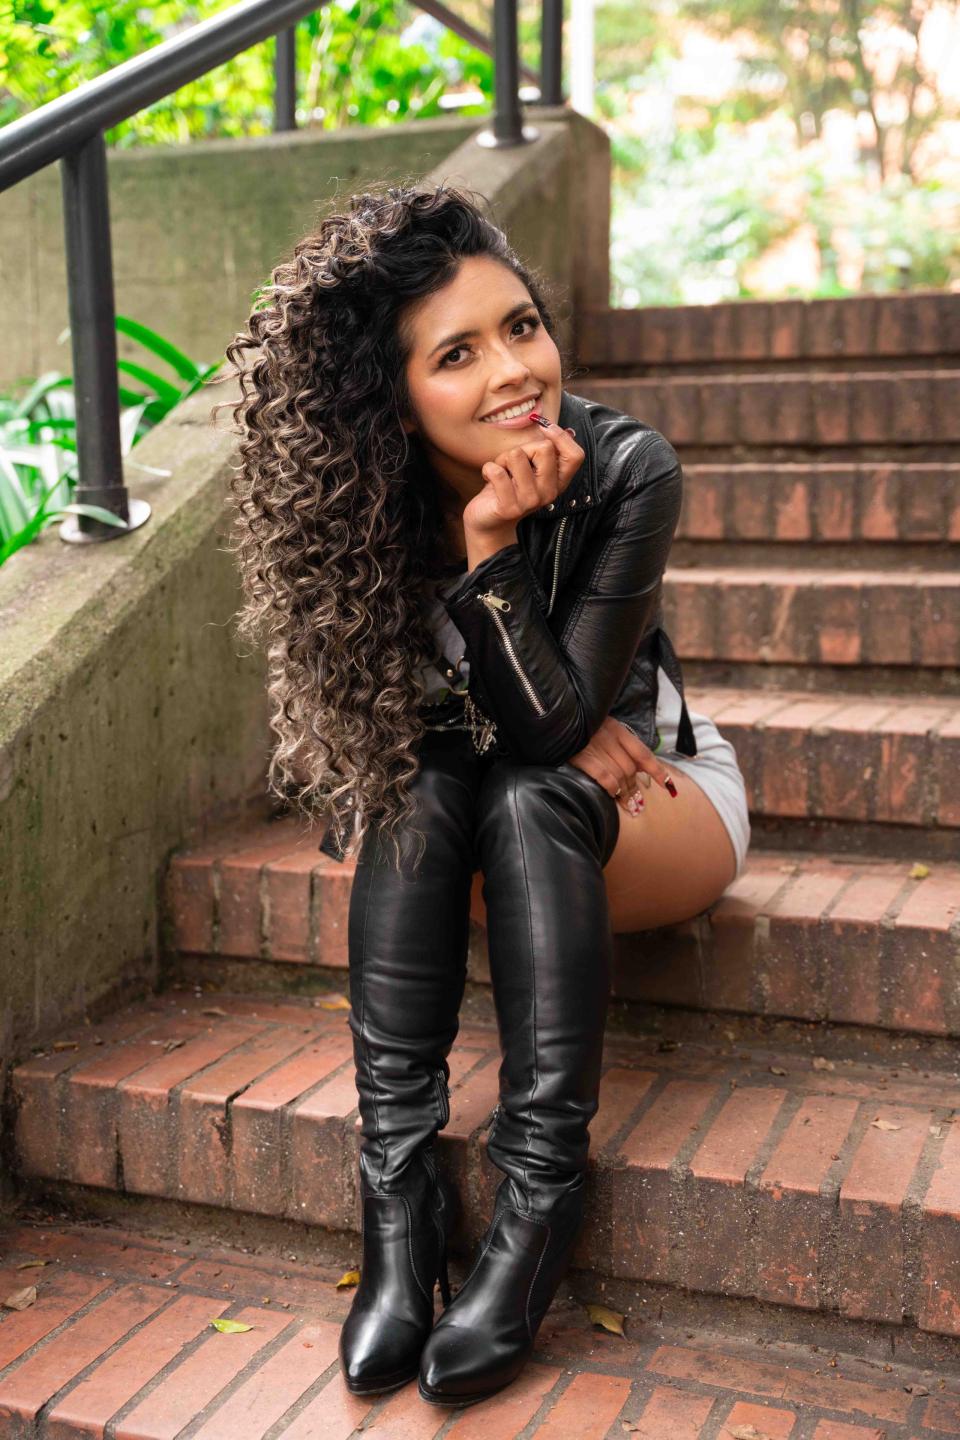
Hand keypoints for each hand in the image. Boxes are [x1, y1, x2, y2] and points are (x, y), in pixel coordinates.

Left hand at [463, 415, 584, 537]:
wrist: (489, 521)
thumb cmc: (508, 487)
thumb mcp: (529, 468)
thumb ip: (541, 450)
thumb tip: (549, 424)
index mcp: (558, 482)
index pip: (575, 456)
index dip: (561, 436)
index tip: (543, 427)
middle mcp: (549, 493)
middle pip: (545, 448)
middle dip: (523, 448)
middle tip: (512, 463)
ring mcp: (531, 501)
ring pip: (516, 455)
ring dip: (502, 459)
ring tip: (501, 473)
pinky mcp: (510, 508)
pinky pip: (497, 471)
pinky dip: (488, 469)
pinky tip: (489, 479)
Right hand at [567, 715, 678, 814]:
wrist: (554, 720)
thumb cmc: (578, 728)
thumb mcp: (602, 728)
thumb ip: (619, 745)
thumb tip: (640, 769)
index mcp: (617, 729)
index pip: (643, 753)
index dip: (657, 771)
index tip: (668, 786)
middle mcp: (609, 737)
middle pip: (631, 768)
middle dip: (635, 787)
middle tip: (637, 803)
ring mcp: (596, 747)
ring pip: (620, 774)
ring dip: (626, 792)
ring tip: (629, 805)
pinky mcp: (582, 757)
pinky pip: (604, 776)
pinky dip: (611, 787)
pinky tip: (612, 795)